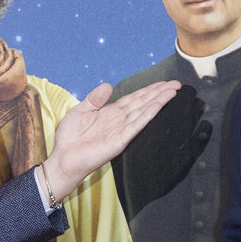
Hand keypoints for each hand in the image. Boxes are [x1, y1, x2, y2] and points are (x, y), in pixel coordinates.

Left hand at [42, 80, 179, 198]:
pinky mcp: (120, 140)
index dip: (148, 90)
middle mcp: (119, 120)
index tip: (163, 83)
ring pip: (144, 111)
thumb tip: (108, 85)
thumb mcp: (80, 111)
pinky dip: (148, 114)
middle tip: (177, 83)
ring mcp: (121, 130)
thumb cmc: (69, 138)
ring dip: (158, 100)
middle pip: (143, 102)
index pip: (134, 98)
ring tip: (173, 91)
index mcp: (110, 112)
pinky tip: (158, 105)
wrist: (64, 158)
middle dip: (159, 92)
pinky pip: (137, 125)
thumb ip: (94, 98)